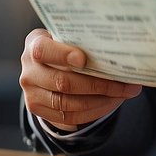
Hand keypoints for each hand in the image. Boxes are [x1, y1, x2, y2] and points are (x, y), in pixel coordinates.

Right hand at [20, 29, 141, 130]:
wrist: (47, 66)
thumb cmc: (65, 47)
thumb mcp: (67, 37)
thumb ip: (83, 41)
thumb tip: (119, 50)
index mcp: (34, 45)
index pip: (43, 50)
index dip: (63, 55)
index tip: (84, 59)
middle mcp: (28, 71)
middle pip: (62, 82)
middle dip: (99, 85)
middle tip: (126, 83)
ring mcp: (31, 94)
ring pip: (68, 104)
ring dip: (101, 101)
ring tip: (124, 93)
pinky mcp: (38, 111)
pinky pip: (69, 118)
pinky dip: (94, 111)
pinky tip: (111, 103)